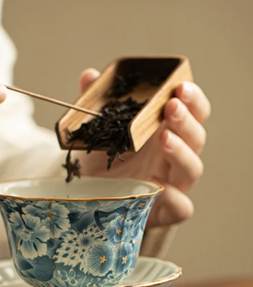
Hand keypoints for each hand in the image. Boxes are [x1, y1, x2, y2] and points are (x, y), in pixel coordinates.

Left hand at [78, 68, 210, 227]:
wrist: (90, 197)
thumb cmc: (102, 162)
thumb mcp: (98, 132)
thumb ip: (97, 105)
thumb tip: (90, 76)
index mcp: (164, 133)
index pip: (191, 113)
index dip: (192, 99)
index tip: (179, 86)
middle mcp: (172, 157)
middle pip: (196, 137)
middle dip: (186, 119)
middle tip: (171, 106)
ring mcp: (171, 184)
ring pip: (192, 168)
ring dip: (182, 151)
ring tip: (164, 137)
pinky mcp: (164, 210)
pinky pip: (181, 207)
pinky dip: (175, 198)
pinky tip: (158, 186)